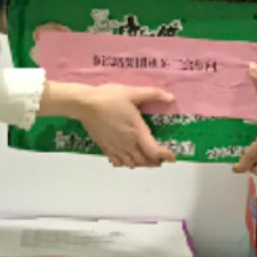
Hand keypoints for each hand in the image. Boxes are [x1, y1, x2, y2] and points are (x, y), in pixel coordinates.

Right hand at [52, 82, 179, 167]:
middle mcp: (128, 144)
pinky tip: (126, 159)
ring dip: (141, 163)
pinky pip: (117, 161)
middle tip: (160, 158)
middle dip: (155, 161)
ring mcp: (116, 147)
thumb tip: (170, 97)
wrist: (84, 104)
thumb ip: (152, 94)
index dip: (165, 156)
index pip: (155, 151)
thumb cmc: (108, 98)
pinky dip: (125, 163)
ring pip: (132, 163)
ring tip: (146, 159)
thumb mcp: (132, 92)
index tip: (172, 157)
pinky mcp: (105, 147)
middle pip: (145, 161)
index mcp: (137, 132)